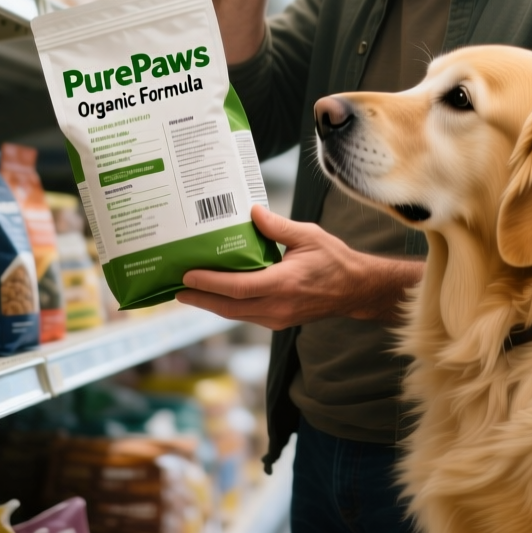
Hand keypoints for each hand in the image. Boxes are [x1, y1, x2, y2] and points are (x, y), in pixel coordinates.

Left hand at [176, 206, 420, 329]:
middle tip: (175, 289)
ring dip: (211, 304)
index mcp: (283, 284)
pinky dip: (228, 306)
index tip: (187, 275)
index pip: (237, 287)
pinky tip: (217, 295)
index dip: (209, 283)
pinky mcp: (278, 321)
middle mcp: (276, 306)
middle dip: (200, 299)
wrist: (355, 289)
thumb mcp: (307, 236)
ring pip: (235, 314)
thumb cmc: (334, 260)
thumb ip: (277, 226)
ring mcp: (277, 318)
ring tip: (188, 292)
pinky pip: (246, 315)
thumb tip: (251, 212)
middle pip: (228, 307)